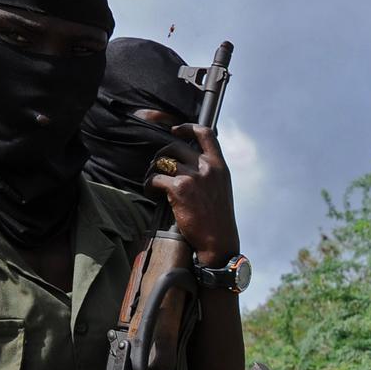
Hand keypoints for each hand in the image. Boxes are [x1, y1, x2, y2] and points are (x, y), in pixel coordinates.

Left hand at [147, 123, 238, 263]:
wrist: (219, 241)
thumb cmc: (218, 221)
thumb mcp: (221, 190)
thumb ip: (209, 174)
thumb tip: (188, 164)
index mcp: (220, 166)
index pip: (205, 134)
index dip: (187, 128)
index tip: (176, 130)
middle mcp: (207, 167)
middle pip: (175, 146)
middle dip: (162, 155)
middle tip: (157, 168)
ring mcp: (193, 176)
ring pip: (162, 161)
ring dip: (153, 171)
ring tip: (153, 183)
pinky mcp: (179, 188)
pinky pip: (155, 178)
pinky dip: (149, 185)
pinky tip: (151, 193)